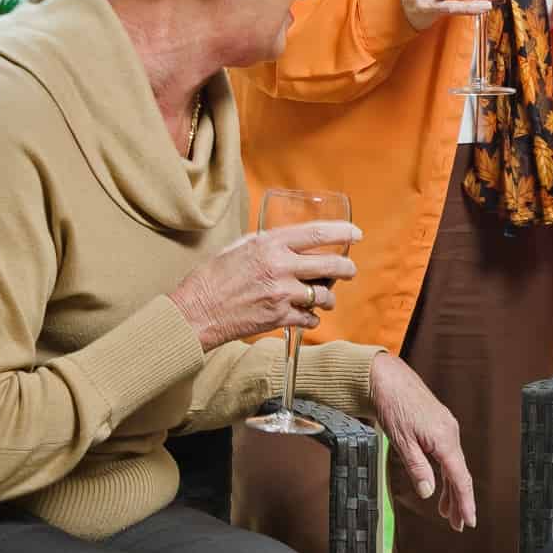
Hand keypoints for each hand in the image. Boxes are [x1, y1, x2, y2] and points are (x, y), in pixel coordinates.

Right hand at [168, 221, 359, 351]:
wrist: (195, 311)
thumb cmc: (213, 277)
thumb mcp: (241, 247)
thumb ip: (269, 243)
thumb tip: (293, 241)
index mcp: (270, 244)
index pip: (317, 234)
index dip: (343, 233)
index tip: (356, 235)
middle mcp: (280, 266)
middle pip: (331, 266)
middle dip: (346, 270)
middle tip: (349, 271)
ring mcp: (281, 294)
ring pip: (323, 296)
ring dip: (328, 298)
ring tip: (324, 299)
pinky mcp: (278, 317)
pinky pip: (309, 318)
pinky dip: (311, 318)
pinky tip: (306, 316)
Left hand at [368, 352, 476, 531]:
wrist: (387, 378)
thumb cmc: (393, 406)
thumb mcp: (402, 441)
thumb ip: (417, 468)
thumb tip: (428, 493)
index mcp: (444, 439)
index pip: (460, 478)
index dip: (466, 502)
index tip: (469, 521)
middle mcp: (450, 433)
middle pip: (460, 474)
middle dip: (459, 501)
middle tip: (457, 525)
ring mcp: (446, 427)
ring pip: (454, 465)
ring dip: (451, 489)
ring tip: (446, 512)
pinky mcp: (439, 425)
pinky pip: (448, 454)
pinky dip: (446, 472)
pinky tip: (439, 485)